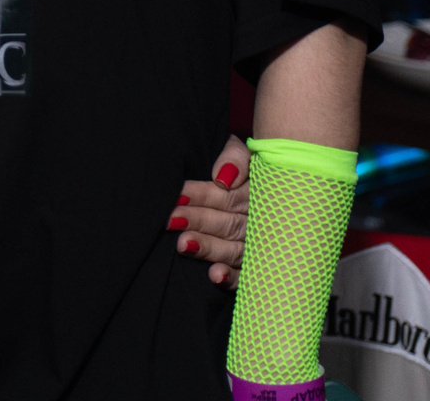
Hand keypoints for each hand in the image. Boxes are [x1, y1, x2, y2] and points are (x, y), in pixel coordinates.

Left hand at [171, 135, 249, 288]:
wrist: (240, 180)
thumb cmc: (231, 164)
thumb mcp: (237, 151)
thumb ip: (235, 158)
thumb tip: (223, 177)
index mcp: (256, 192)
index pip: (229, 197)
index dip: (203, 196)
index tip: (178, 195)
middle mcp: (259, 221)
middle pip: (228, 223)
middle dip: (198, 221)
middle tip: (171, 220)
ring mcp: (257, 247)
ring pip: (232, 249)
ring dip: (209, 248)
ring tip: (183, 244)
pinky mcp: (251, 269)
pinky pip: (244, 277)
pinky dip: (230, 277)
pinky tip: (214, 275)